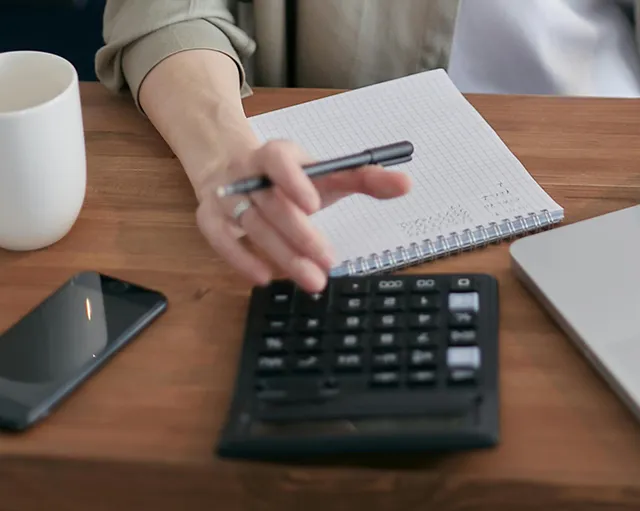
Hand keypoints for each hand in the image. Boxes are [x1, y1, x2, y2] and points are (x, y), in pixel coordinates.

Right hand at [195, 140, 411, 292]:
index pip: (280, 161)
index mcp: (276, 154)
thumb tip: (406, 184)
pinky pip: (220, 239)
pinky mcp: (210, 217)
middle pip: (272, 204)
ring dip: (282, 255)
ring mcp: (226, 195)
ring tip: (313, 280)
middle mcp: (247, 173)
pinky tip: (264, 278)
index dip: (294, 181)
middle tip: (328, 261)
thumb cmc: (291, 177)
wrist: (233, 168)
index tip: (315, 206)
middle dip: (301, 235)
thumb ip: (365, 178)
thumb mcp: (326, 174)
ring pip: (252, 226)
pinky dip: (240, 259)